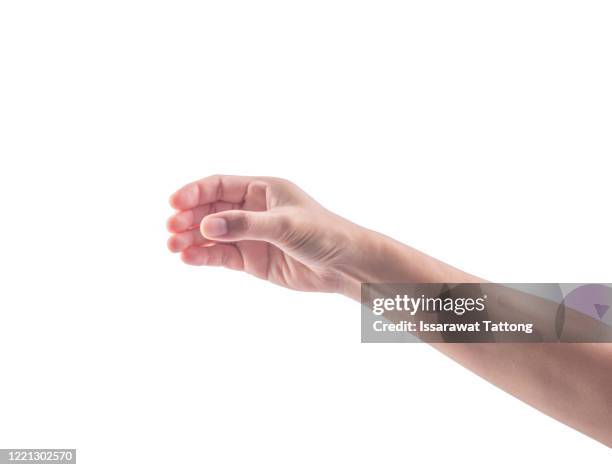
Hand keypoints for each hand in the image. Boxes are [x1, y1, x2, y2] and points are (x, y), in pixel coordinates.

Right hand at [167, 175, 360, 293]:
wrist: (345, 266)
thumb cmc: (323, 234)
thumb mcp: (284, 225)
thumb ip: (244, 225)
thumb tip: (204, 228)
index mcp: (262, 189)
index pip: (219, 186)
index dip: (193, 192)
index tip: (173, 204)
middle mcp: (253, 210)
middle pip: (210, 210)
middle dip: (188, 218)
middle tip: (171, 229)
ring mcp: (251, 235)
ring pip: (212, 234)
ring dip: (191, 239)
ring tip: (173, 247)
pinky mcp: (252, 260)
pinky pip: (222, 256)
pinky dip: (204, 257)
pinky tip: (189, 259)